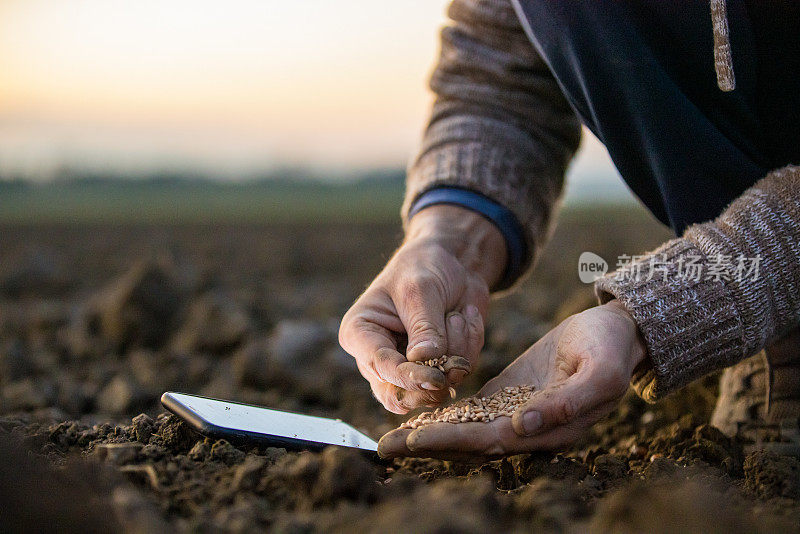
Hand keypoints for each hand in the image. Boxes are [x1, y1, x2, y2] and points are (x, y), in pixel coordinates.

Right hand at [339, 205, 506, 413]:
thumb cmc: (424, 267)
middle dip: (431, 382)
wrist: (452, 262)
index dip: (408, 377)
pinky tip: (465, 318)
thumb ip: (423, 327)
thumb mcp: (420, 290)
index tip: (436, 378)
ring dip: (456, 351)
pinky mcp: (438, 368)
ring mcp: (409, 367)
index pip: (380, 367)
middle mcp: (380, 358)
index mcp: (360, 334)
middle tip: (453, 365)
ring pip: (435, 388)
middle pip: (400, 396)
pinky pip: (459, 374)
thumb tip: (424, 360)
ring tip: (456, 314)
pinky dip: (470, 346)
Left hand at [377, 300, 646, 459]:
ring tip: (391, 437)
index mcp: (549, 429)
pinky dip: (446, 414)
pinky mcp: (509, 395)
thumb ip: (566, 403)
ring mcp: (516, 412)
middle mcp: (528, 428)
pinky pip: (473, 410)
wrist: (615, 332)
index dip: (451, 442)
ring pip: (466, 428)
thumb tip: (521, 427)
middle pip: (470, 442)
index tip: (414, 440)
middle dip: (428, 444)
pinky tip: (417, 413)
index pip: (490, 441)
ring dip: (430, 434)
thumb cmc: (611, 350)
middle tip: (386, 446)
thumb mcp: (600, 371)